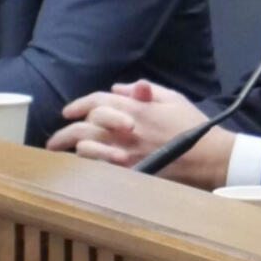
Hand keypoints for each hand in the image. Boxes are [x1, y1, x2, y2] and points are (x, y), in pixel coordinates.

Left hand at [46, 80, 234, 188]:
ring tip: (63, 155)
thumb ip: (143, 91)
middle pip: (84, 128)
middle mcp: (126, 130)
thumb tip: (118, 88)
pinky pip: (100, 169)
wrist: (208, 157)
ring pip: (88, 150)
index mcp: (135, 108)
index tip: (68, 111)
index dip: (79, 104)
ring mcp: (126, 153)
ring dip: (73, 150)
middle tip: (52, 141)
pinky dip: (88, 167)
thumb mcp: (172, 98)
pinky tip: (81, 168)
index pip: (97, 101)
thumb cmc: (192, 125)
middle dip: (64, 133)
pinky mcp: (131, 172)